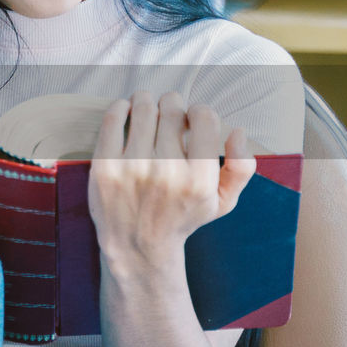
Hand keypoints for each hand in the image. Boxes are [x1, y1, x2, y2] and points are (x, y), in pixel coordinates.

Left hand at [87, 91, 255, 275]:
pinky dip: (121, 107)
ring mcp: (132, 167)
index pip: (204, 117)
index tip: (192, 120)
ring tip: (148, 108)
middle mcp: (166, 171)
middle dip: (173, 104)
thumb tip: (237, 131)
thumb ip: (241, 168)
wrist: (137, 246)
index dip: (199, 112)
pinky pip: (113, 118)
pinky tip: (126, 112)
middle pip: (172, 108)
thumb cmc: (182, 218)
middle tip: (169, 113)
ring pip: (142, 106)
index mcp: (198, 179)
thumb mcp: (222, 202)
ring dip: (147, 101)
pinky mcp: (105, 166)